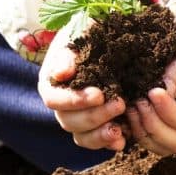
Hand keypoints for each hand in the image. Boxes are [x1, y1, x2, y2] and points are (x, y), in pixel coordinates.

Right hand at [37, 24, 126, 150]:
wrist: (111, 39)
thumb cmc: (93, 31)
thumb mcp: (82, 31)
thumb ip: (70, 52)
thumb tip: (61, 74)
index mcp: (52, 81)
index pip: (53, 99)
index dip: (73, 101)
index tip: (98, 95)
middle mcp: (62, 104)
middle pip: (68, 121)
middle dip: (94, 116)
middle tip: (120, 103)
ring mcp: (78, 117)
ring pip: (80, 136)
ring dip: (100, 134)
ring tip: (119, 128)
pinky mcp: (96, 126)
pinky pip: (96, 141)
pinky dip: (108, 143)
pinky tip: (123, 140)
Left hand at [127, 0, 175, 155]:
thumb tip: (163, 91)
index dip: (172, 114)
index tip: (152, 92)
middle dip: (156, 128)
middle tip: (137, 104)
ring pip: (164, 145)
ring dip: (143, 132)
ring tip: (129, 108)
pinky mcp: (164, 112)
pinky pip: (150, 134)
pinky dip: (135, 129)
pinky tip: (123, 110)